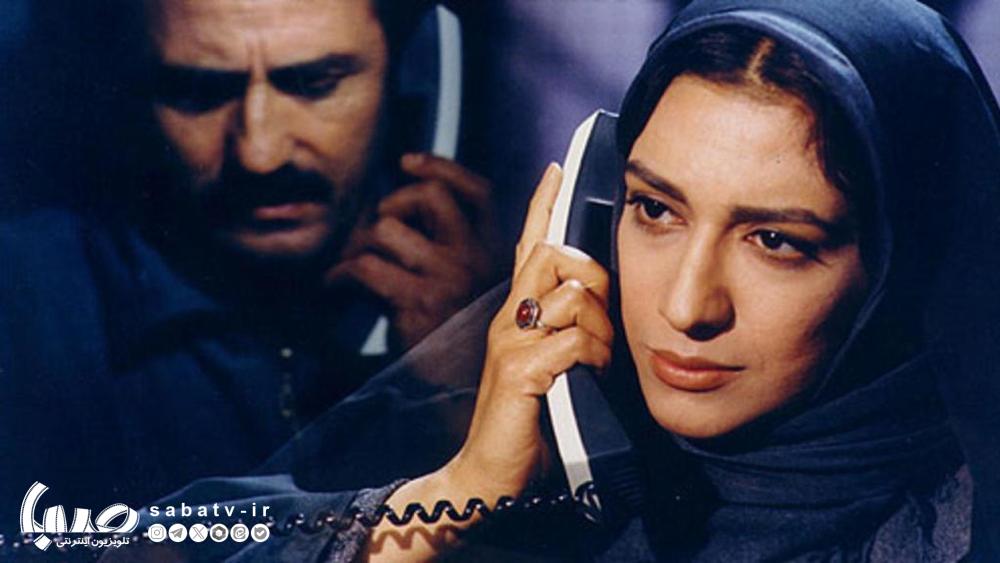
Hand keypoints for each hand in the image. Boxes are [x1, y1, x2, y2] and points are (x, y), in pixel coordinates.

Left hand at [328, 153, 498, 349]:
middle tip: (378, 223)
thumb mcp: (467, 290)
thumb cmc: (456, 342)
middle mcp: (476, 260)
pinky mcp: (417, 300)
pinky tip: (336, 284)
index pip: (477, 191)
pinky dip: (341, 273)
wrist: (461, 394)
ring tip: (353, 260)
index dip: (442, 168)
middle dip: (395, 201)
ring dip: (361, 241)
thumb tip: (398, 215)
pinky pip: (366, 265)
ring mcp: (448, 278)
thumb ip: (449, 253)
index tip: (408, 162)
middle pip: (432, 197)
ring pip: (389, 227)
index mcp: (493, 254)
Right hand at [361, 163, 612, 561]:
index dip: (543, 204)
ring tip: (598, 362)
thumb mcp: (551, 367)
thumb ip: (568, 333)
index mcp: (517, 312)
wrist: (489, 475)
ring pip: (572, 296)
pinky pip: (572, 341)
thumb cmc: (529, 421)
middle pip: (557, 255)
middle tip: (601, 319)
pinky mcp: (519, 371)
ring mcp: (510, 342)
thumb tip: (602, 309)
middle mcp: (508, 317)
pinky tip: (589, 376)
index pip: (531, 244)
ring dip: (600, 329)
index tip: (556, 168)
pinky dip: (593, 356)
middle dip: (594, 277)